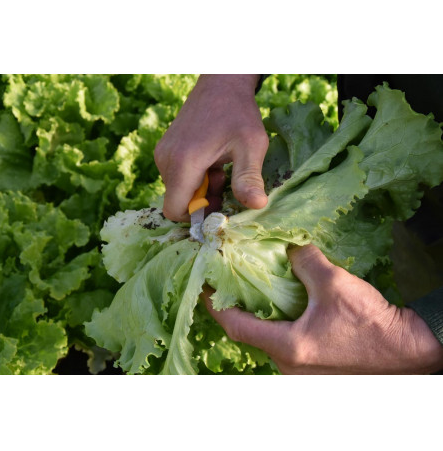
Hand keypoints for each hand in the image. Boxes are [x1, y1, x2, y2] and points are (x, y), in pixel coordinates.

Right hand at [154, 74, 268, 221]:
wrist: (221, 83)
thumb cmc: (238, 113)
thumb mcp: (251, 146)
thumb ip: (249, 178)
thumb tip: (257, 206)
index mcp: (183, 163)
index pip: (173, 210)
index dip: (196, 216)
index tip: (219, 204)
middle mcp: (165, 160)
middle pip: (178, 201)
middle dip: (203, 200)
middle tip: (224, 180)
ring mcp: (162, 154)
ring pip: (178, 190)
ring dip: (201, 189)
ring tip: (219, 167)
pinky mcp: (164, 150)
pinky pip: (176, 178)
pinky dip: (194, 178)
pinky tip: (210, 161)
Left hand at [203, 244, 442, 373]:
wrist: (411, 355)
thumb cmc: (373, 327)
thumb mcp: (335, 286)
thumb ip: (305, 262)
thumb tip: (289, 246)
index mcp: (288, 349)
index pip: (236, 325)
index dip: (215, 304)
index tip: (204, 285)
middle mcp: (289, 365)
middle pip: (250, 333)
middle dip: (236, 307)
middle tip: (226, 281)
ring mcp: (302, 368)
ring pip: (268, 337)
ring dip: (258, 313)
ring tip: (249, 287)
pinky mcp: (316, 364)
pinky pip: (286, 341)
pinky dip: (277, 320)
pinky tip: (281, 301)